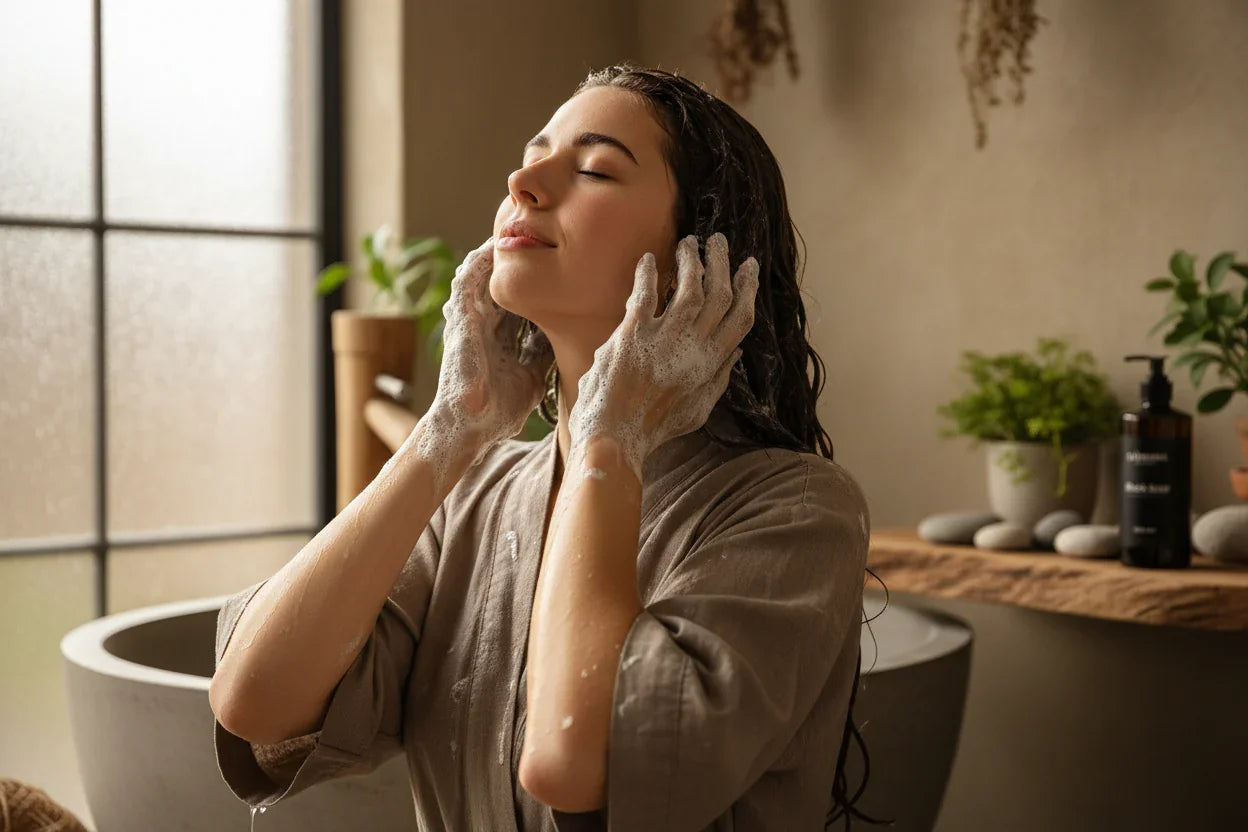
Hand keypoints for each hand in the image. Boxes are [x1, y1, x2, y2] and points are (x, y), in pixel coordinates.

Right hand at [426, 237, 553, 463]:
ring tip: (513, 227)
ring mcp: (469, 321)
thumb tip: (561, 341)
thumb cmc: (499, 410)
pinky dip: (477, 265)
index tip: (555, 258)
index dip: (534, 278)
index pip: (518, 297)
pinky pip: (466, 284)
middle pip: (501, 280)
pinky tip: (491, 247)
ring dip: (496, 254)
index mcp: (499, 336)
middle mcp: (483, 324)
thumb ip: (540, 356)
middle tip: (536, 231)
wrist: (470, 428)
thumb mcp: (530, 376)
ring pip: (481, 275)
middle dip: (516, 257)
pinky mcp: (459, 322)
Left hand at [567, 232, 758, 480]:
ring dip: (690, 262)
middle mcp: (692, 351)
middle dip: (721, 263)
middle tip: (718, 241)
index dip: (748, 289)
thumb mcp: (697, 410)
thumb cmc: (652, 428)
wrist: (614, 438)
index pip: (740, 319)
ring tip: (688, 243)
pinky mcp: (631, 338)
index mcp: (710, 367)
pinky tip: (649, 260)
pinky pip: (645, 296)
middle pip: (718, 296)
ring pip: (689, 289)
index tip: (749, 266)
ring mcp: (662, 343)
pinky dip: (649, 274)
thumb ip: (718, 380)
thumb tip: (737, 353)